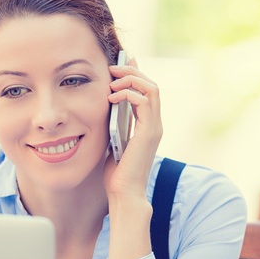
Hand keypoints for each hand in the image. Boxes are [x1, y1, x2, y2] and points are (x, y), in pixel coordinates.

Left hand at [103, 57, 162, 205]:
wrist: (123, 193)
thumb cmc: (116, 173)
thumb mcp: (113, 141)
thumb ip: (115, 124)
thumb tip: (105, 107)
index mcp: (147, 125)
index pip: (146, 91)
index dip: (135, 75)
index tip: (119, 65)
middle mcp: (154, 124)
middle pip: (151, 85)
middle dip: (131, 72)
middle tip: (112, 69)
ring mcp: (154, 128)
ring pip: (150, 89)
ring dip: (130, 80)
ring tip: (111, 82)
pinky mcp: (149, 133)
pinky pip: (145, 102)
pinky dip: (128, 94)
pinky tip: (111, 98)